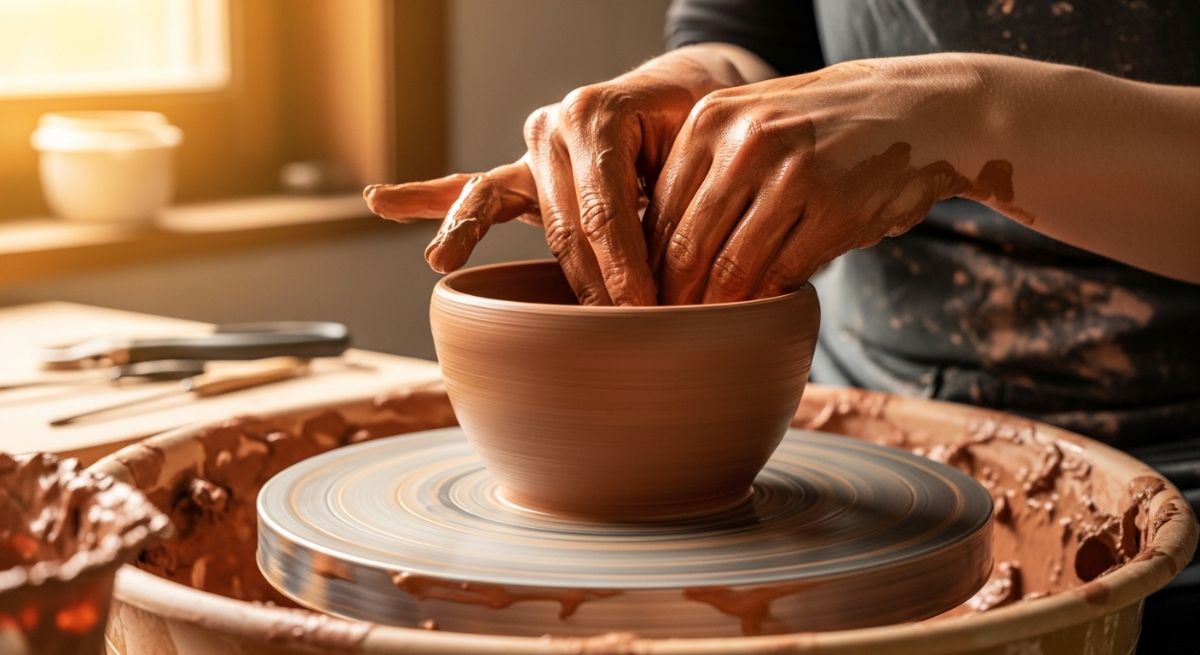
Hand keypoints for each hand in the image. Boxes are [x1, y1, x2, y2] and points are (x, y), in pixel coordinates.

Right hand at [365, 46, 760, 304]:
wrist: (678, 94)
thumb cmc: (695, 128)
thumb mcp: (698, 157)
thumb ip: (676, 206)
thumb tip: (678, 279)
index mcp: (597, 116)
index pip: (603, 211)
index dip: (623, 268)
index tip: (643, 315)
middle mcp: (554, 126)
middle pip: (559, 224)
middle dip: (585, 283)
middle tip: (609, 333)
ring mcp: (531, 147)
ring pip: (510, 216)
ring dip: (499, 254)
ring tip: (456, 270)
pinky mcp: (519, 170)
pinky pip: (472, 189)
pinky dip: (431, 199)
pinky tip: (385, 202)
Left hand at [646, 55, 1010, 303]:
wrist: (920, 110)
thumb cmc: (823, 128)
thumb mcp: (754, 122)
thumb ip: (704, 170)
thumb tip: (649, 251)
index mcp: (712, 119)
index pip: (658, 211)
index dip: (646, 267)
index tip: (647, 300)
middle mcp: (747, 142)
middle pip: (687, 245)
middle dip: (674, 299)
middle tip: (670, 332)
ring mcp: (794, 175)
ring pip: (730, 268)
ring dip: (717, 310)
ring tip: (710, 333)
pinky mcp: (836, 210)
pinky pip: (782, 275)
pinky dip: (766, 301)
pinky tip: (762, 311)